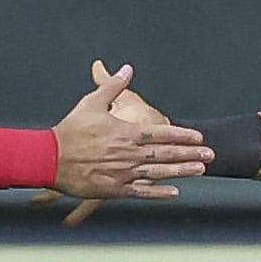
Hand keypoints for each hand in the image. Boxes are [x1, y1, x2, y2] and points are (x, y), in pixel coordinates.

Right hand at [33, 61, 195, 225]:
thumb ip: (112, 86)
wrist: (49, 159)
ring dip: (181, 172)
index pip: (161, 133)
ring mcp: (123, 173)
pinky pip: (141, 192)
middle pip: (166, 154)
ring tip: (200, 170)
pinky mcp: (114, 190)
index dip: (182, 135)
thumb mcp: (91, 103)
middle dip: (190, 154)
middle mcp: (129, 154)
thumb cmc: (69, 131)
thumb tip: (127, 68)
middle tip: (210, 155)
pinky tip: (174, 192)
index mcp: (126, 133)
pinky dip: (158, 193)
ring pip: (158, 173)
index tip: (199, 137)